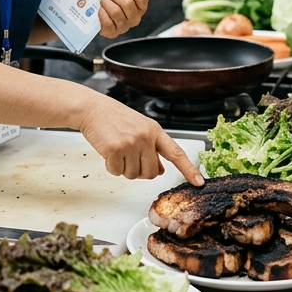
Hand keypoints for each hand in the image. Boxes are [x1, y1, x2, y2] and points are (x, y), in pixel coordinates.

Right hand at [77, 95, 204, 184]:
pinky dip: (111, 167)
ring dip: (123, 168)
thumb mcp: (140, 129)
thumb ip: (152, 149)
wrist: (93, 109)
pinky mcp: (115, 149)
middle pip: (152, 173)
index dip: (189, 169)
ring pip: (133, 175)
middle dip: (140, 172)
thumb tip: (160, 170)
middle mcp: (146, 137)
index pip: (177, 153)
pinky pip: (117, 172)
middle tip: (129, 158)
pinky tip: (108, 152)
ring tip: (117, 150)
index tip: (199, 182)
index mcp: (155, 131)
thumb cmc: (115, 118)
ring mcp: (131, 143)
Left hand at [98, 0, 161, 38]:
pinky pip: (108, 23)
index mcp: (141, 7)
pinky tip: (101, 10)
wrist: (100, 10)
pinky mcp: (112, 33)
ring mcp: (124, 27)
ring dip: (106, 3)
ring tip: (104, 0)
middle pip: (127, 3)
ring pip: (116, 12)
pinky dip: (102, 14)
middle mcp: (135, 18)